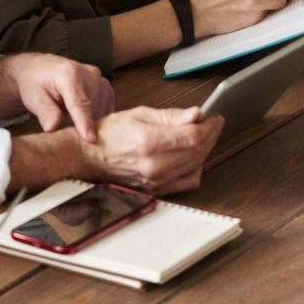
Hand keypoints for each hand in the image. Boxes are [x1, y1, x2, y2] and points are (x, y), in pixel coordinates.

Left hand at [0, 53, 113, 141]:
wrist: (40, 68)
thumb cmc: (35, 83)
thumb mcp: (33, 97)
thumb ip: (45, 112)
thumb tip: (53, 127)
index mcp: (68, 74)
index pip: (80, 103)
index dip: (85, 123)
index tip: (91, 140)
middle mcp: (89, 74)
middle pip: (93, 110)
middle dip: (83, 126)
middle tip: (66, 129)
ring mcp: (100, 80)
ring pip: (102, 112)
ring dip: (90, 122)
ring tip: (70, 118)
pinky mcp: (106, 87)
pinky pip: (106, 110)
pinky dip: (96, 117)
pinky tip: (82, 116)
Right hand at [80, 106, 223, 193]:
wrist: (89, 157)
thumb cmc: (109, 134)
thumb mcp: (140, 114)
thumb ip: (171, 116)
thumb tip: (196, 114)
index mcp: (150, 142)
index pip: (194, 135)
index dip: (210, 125)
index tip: (215, 117)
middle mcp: (155, 165)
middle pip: (199, 150)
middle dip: (211, 134)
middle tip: (212, 123)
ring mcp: (156, 180)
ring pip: (197, 165)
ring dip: (205, 149)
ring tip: (203, 136)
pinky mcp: (157, 190)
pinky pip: (188, 181)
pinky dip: (196, 167)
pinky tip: (193, 155)